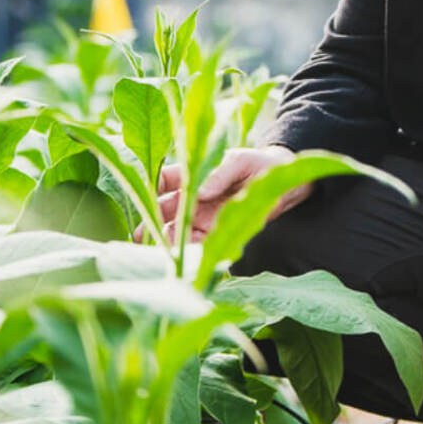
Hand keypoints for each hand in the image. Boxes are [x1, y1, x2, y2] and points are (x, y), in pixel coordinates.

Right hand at [142, 146, 307, 242]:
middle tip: (138, 238)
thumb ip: (219, 174)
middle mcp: (192, 197)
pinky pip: (195, 245)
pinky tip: (178, 261)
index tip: (140, 198)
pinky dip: (185, 253)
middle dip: (150, 222)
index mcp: (194, 173)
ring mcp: (201, 216)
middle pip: (163, 210)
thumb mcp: (240, 162)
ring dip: (164, 242)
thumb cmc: (260, 164)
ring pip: (174, 230)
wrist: (284, 183)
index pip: (163, 179)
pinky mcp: (214, 233)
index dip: (149, 187)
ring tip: (153, 254)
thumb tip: (199, 191)